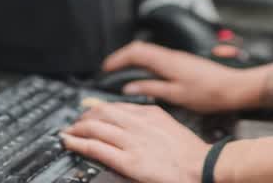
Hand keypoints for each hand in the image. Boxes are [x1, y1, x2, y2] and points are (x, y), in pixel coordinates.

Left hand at [61, 102, 207, 182]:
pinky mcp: (128, 161)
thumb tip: (137, 120)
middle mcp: (138, 123)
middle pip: (102, 112)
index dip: (99, 109)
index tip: (91, 112)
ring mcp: (132, 142)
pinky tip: (69, 141)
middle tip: (76, 122)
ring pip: (95, 127)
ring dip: (77, 128)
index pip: (116, 106)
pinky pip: (96, 147)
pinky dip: (78, 142)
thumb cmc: (191, 153)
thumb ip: (152, 121)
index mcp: (150, 113)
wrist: (203, 167)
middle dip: (85, 116)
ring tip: (69, 131)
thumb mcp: (170, 126)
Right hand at [102, 41, 252, 112]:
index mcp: (167, 61)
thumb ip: (152, 88)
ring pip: (150, 52)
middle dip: (123, 57)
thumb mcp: (176, 95)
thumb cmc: (210, 92)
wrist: (234, 87)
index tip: (107, 68)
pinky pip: (158, 58)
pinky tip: (146, 75)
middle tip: (111, 69)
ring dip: (134, 60)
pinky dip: (146, 64)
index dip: (118, 58)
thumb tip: (131, 87)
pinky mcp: (184, 62)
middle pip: (140, 48)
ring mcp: (178, 57)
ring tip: (124, 73)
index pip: (135, 52)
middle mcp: (171, 55)